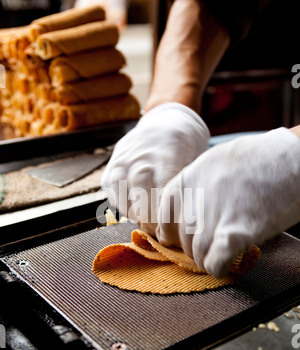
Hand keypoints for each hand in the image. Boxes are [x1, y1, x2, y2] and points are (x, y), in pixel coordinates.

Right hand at [101, 103, 209, 234]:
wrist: (167, 119)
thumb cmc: (187, 146)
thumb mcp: (196, 158)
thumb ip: (187, 184)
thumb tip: (185, 218)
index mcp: (169, 150)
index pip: (163, 186)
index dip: (165, 211)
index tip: (170, 226)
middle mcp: (143, 152)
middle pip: (140, 188)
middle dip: (149, 215)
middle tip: (158, 230)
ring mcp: (125, 157)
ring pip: (121, 189)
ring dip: (132, 211)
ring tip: (144, 223)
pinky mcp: (113, 163)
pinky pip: (111, 188)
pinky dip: (121, 204)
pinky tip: (133, 212)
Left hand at [156, 128, 299, 276]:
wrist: (294, 158)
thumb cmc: (262, 157)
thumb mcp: (218, 161)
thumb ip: (199, 183)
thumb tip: (190, 206)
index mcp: (189, 179)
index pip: (164, 214)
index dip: (170, 230)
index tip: (176, 238)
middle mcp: (195, 199)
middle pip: (182, 238)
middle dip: (194, 247)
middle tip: (212, 246)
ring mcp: (214, 217)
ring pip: (196, 254)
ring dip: (207, 259)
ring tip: (222, 255)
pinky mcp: (236, 233)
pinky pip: (214, 263)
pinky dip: (218, 268)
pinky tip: (227, 264)